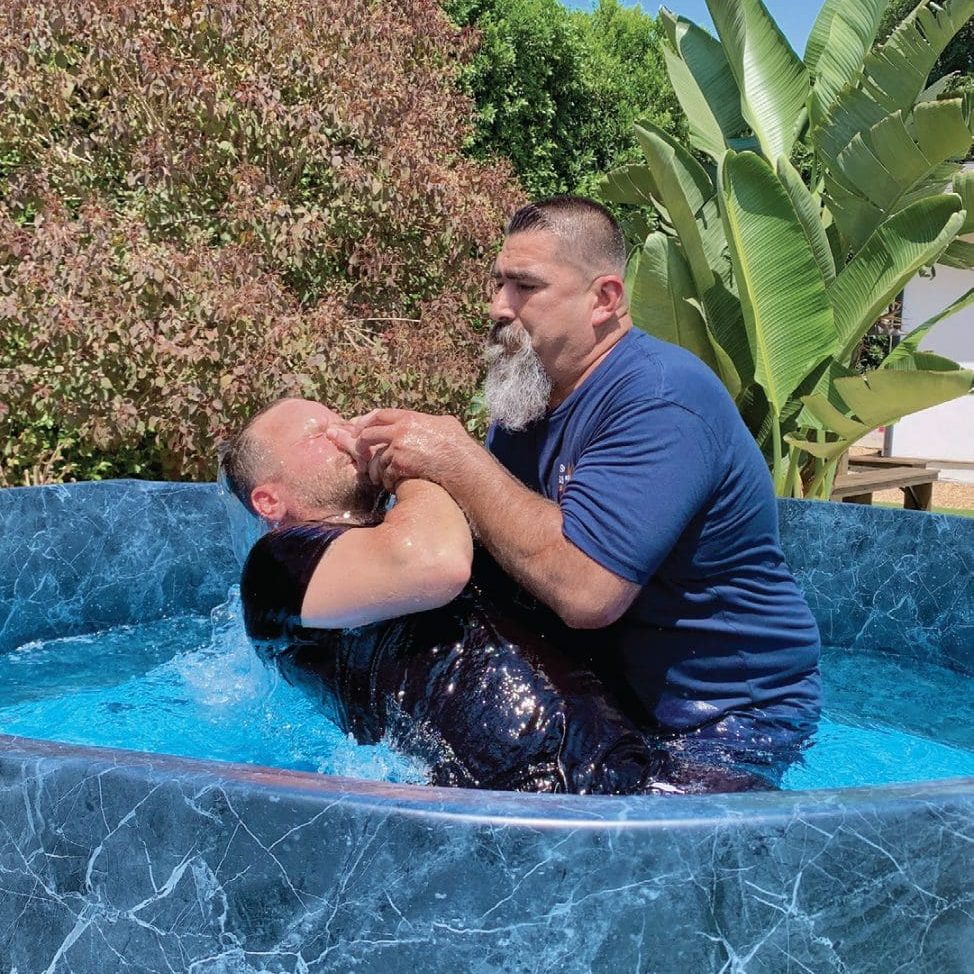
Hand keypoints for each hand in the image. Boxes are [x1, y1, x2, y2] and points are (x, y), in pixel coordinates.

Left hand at [329, 409, 471, 490]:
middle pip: (368, 434)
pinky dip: (387, 482)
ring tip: (379, 478)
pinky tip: (391, 486)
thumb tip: (427, 422)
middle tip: (359, 455)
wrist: (461, 463)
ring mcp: (398, 448)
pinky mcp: (400, 465)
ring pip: (376, 459)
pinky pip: (385, 474)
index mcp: (409, 418)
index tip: (357, 428)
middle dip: (360, 445)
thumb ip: (429, 421)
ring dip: (376, 470)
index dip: (365, 421)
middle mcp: (400, 431)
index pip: (379, 415)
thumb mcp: (444, 423)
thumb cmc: (458, 444)